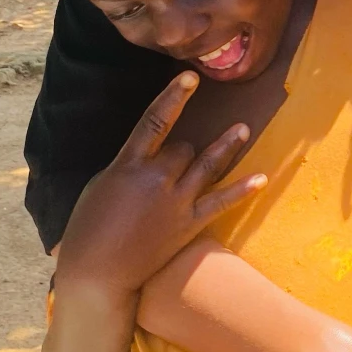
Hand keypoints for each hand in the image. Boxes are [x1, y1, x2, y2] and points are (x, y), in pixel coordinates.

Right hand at [56, 71, 265, 295]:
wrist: (99, 274)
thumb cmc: (89, 230)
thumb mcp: (101, 186)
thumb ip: (128, 167)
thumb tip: (147, 155)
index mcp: (129, 166)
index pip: (154, 122)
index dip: (173, 97)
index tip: (190, 77)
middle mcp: (158, 179)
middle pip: (183, 148)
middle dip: (180, 151)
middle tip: (167, 170)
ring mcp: (177, 201)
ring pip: (207, 164)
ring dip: (226, 145)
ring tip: (243, 128)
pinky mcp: (190, 224)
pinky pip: (222, 201)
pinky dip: (243, 189)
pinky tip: (262, 178)